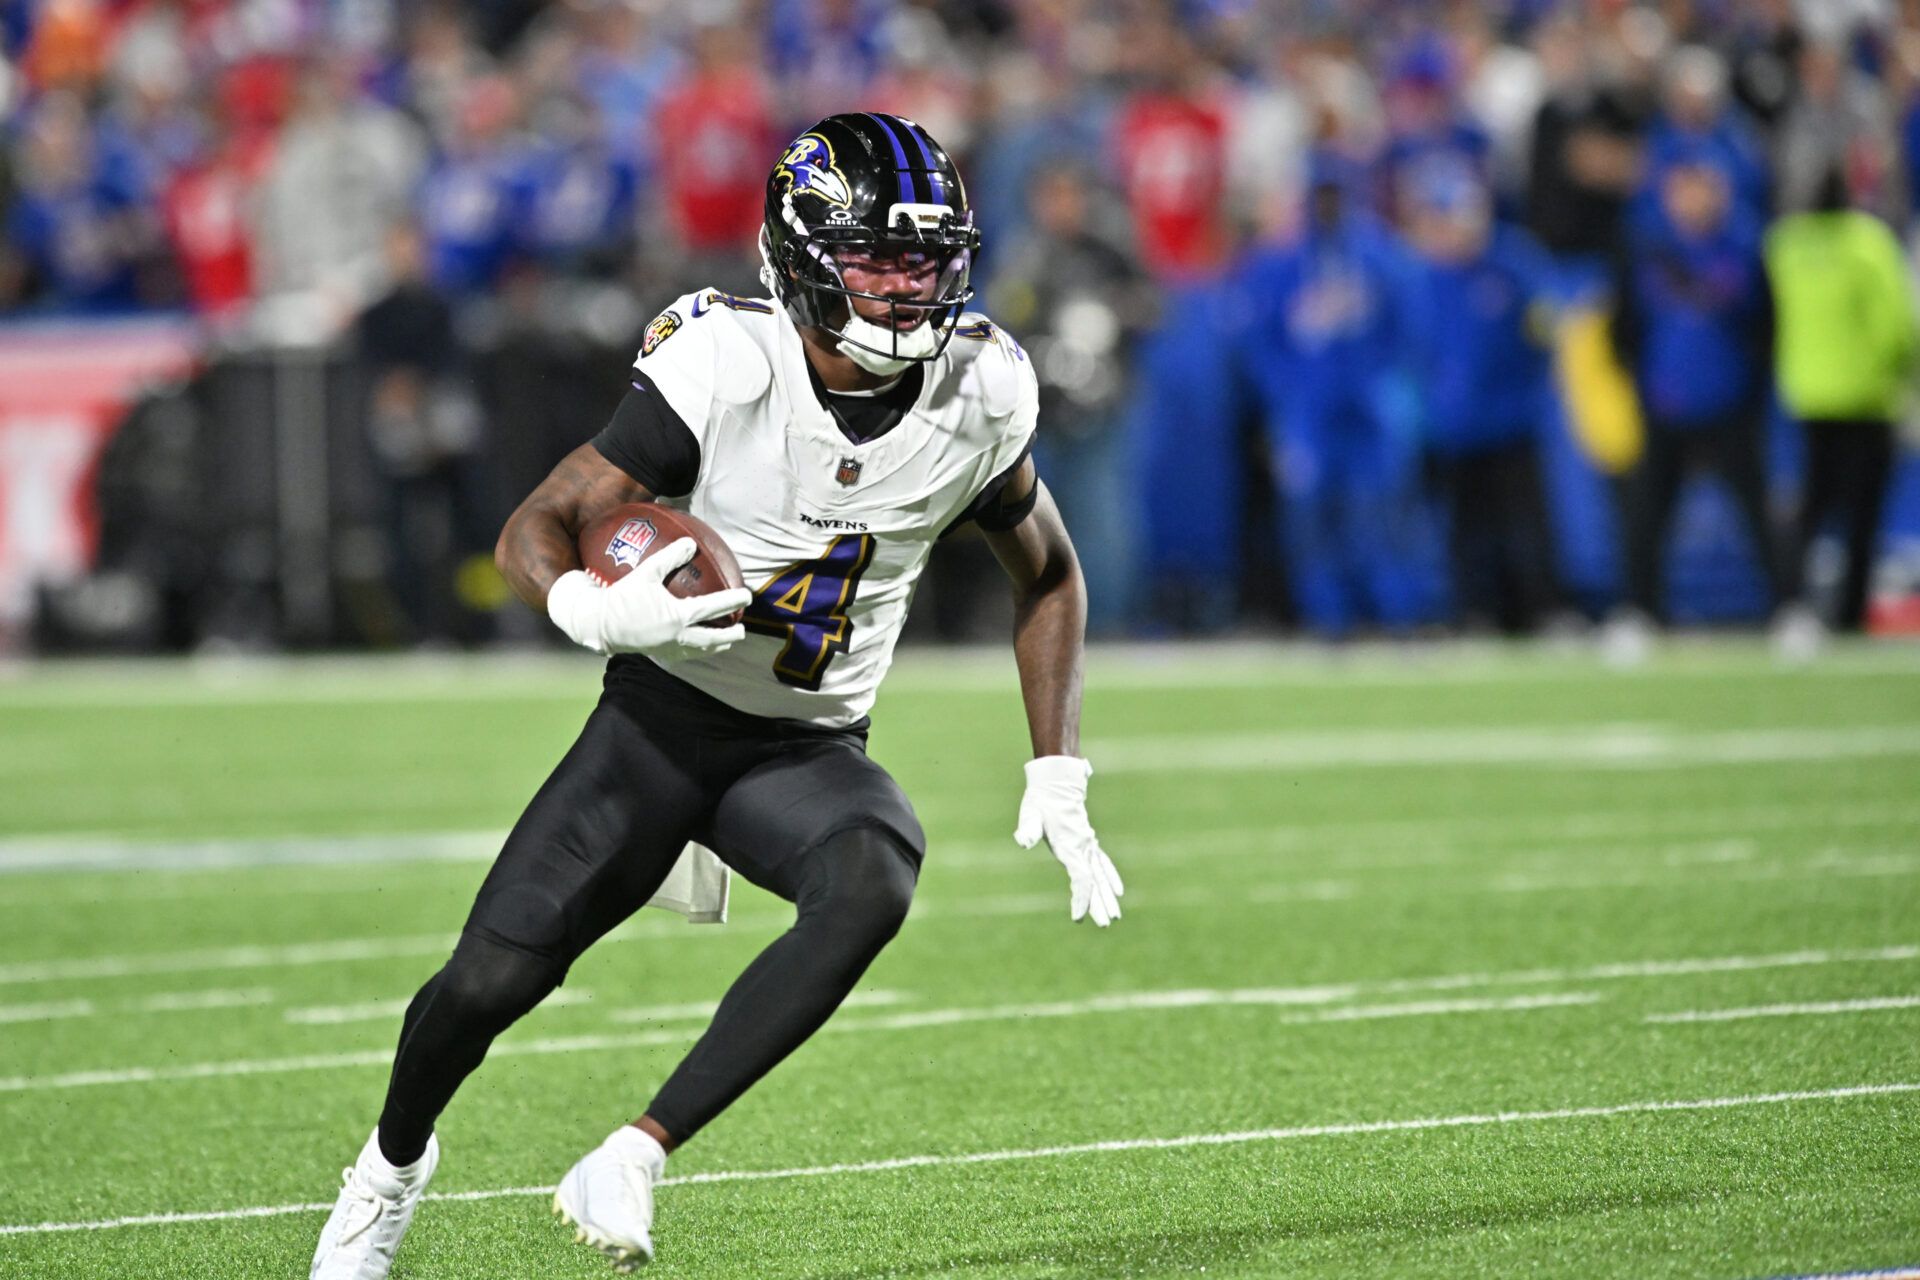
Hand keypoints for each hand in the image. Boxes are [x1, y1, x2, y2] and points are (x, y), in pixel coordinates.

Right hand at [546, 539, 749, 658]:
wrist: (599, 624)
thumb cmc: (621, 596)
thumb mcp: (646, 573)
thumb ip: (669, 557)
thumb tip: (690, 543)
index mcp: (677, 616)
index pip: (713, 608)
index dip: (732, 601)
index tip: (747, 596)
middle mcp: (677, 636)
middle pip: (712, 638)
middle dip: (730, 635)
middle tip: (743, 629)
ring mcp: (668, 648)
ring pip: (699, 650)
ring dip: (715, 646)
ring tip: (726, 642)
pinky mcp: (658, 654)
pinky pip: (683, 654)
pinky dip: (695, 651)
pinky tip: (697, 647)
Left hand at [1015, 755, 1122, 925]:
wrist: (1058, 784)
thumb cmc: (1040, 802)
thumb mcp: (1030, 814)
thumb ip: (1028, 829)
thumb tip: (1022, 841)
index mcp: (1069, 846)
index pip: (1080, 878)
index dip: (1081, 898)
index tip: (1077, 916)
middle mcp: (1082, 847)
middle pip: (1094, 881)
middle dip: (1099, 903)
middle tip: (1104, 924)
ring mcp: (1088, 845)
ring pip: (1101, 875)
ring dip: (1107, 896)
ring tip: (1115, 916)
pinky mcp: (1089, 843)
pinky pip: (1104, 864)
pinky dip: (1111, 877)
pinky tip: (1118, 892)